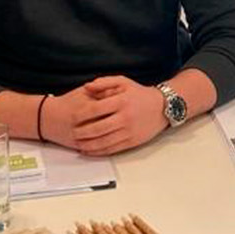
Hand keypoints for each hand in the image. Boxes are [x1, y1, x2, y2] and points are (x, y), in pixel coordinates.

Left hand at [45, 77, 167, 155]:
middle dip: (82, 132)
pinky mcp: (132, 141)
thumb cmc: (140, 94)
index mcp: (122, 101)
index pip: (96, 109)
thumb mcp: (123, 82)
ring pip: (104, 141)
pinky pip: (112, 149)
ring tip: (78, 144)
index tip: (72, 116)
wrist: (162, 107)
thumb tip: (87, 87)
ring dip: (88, 145)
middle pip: (98, 128)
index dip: (82, 114)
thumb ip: (104, 83)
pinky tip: (90, 150)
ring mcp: (129, 131)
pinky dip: (99, 152)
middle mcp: (125, 117)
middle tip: (72, 132)